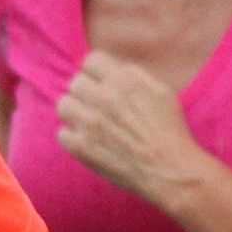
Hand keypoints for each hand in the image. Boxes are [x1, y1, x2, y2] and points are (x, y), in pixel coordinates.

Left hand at [55, 53, 209, 208]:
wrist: (169, 170)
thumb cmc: (170, 132)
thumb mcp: (162, 93)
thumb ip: (136, 75)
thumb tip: (117, 69)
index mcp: (123, 82)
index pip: (91, 60)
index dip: (98, 71)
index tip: (103, 82)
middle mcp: (103, 98)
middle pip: (76, 82)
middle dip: (88, 91)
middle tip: (100, 105)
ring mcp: (89, 123)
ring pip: (64, 104)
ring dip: (75, 110)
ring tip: (89, 120)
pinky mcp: (81, 147)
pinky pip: (62, 133)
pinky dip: (73, 135)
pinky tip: (88, 139)